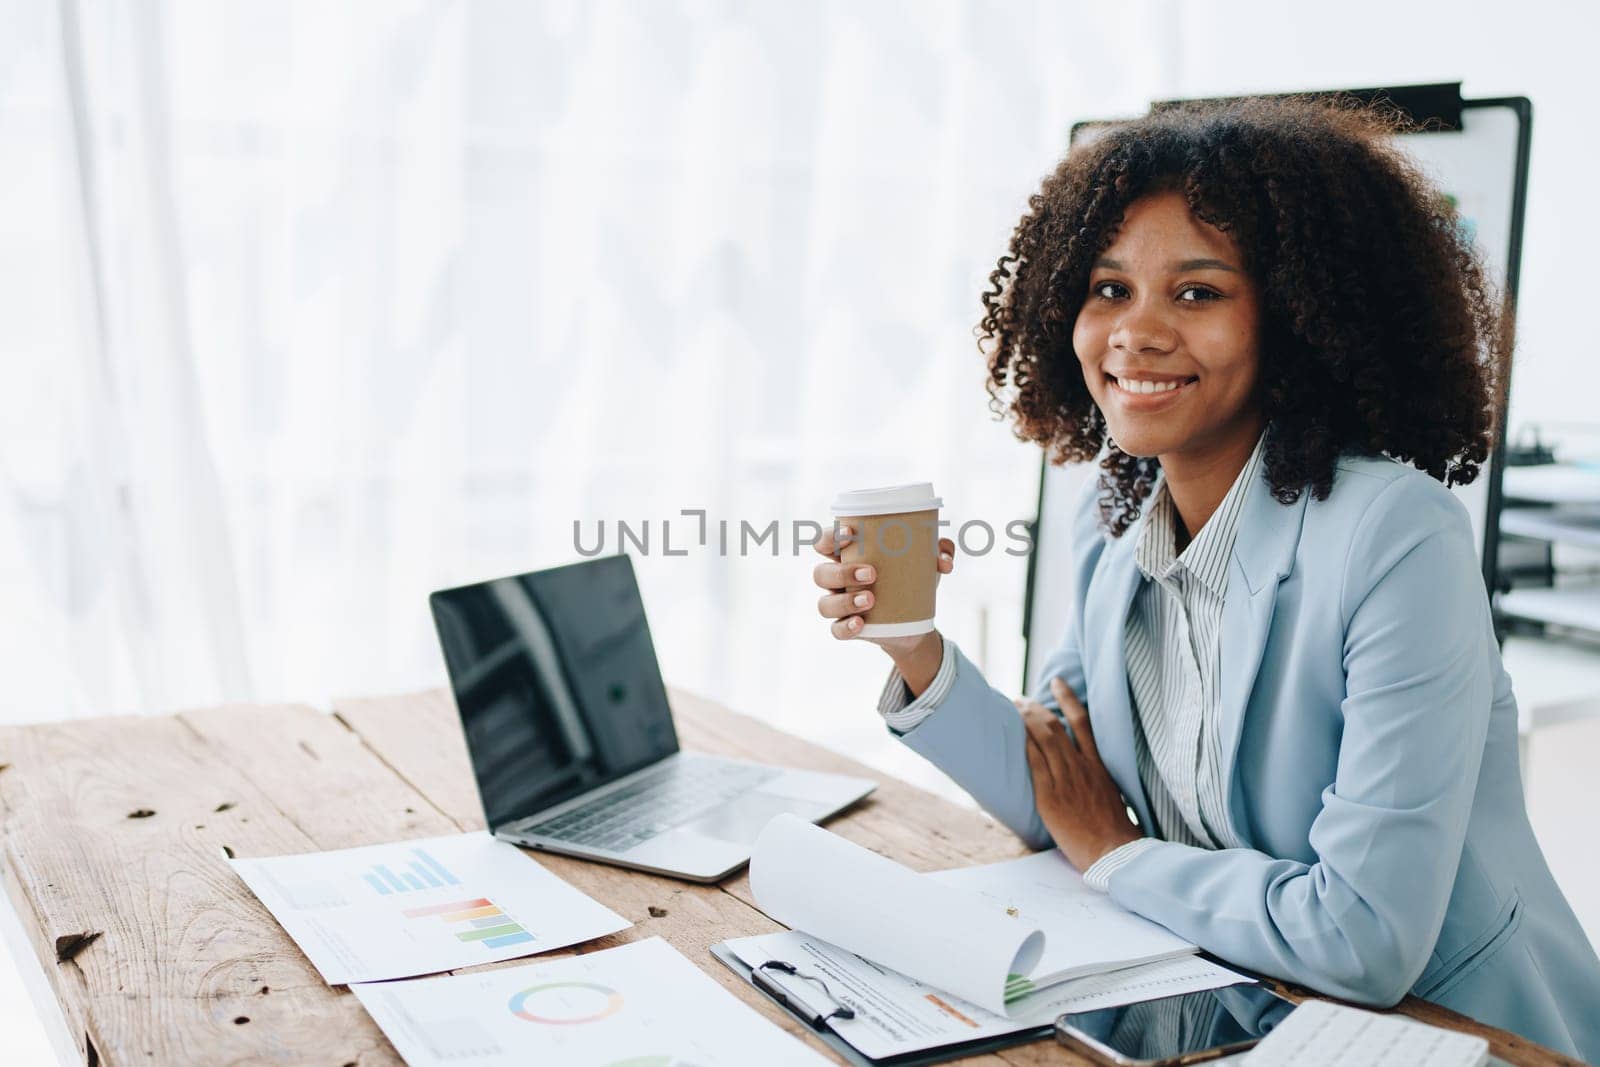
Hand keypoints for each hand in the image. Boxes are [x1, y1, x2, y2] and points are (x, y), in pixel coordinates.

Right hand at [811, 523, 954, 656]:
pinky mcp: (847, 629)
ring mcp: (839, 605)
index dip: (829, 537)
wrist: (914, 621)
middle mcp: (836, 580)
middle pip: (821, 573)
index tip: (850, 534)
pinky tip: (860, 623)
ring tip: (870, 599)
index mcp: (848, 556)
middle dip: (843, 572)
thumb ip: (940, 551)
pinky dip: (846, 627)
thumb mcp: (926, 561)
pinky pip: (836, 630)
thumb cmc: (911, 578)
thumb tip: (945, 561)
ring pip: (825, 604)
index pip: (825, 542)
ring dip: (845, 601)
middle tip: (872, 573)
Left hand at [1017, 677, 1141, 870]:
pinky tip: (1015, 737)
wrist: (1115, 853)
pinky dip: (1026, 747)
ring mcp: (1067, 782)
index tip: (1057, 682)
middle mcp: (1082, 768)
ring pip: (1044, 741)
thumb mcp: (1112, 795)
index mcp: (1099, 766)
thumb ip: (1097, 779)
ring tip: (1013, 711)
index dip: (1068, 698)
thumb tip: (1085, 770)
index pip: (1083, 722)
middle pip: (1056, 726)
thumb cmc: (1116, 831)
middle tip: (1021, 700)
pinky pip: (1036, 766)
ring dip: (1026, 722)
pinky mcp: (1051, 799)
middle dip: (1036, 709)